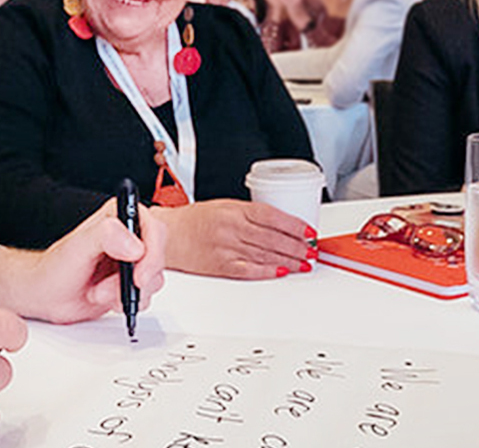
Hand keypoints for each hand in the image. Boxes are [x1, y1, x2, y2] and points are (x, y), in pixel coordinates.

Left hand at [0, 198, 166, 324]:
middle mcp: (128, 238)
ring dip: (128, 292)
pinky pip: (145, 296)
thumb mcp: (78, 247)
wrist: (45, 295)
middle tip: (125, 287)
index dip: (152, 251)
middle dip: (141, 277)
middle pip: (158, 255)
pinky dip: (127, 303)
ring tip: (99, 292)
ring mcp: (130, 262)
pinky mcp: (129, 284)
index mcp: (118, 218)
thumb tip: (134, 244)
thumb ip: (105, 237)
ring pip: (154, 279)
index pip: (153, 227)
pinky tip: (105, 300)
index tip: (139, 272)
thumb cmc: (55, 268)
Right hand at [149, 199, 313, 279]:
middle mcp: (231, 228)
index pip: (272, 216)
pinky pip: (249, 269)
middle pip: (272, 238)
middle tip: (312, 251)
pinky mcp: (220, 265)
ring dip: (289, 260)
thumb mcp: (223, 206)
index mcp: (234, 210)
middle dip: (297, 246)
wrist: (166, 236)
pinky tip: (281, 272)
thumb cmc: (192, 220)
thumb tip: (278, 224)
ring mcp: (226, 248)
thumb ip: (248, 213)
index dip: (294, 225)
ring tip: (305, 263)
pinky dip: (267, 271)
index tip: (309, 232)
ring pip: (265, 254)